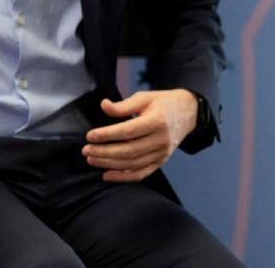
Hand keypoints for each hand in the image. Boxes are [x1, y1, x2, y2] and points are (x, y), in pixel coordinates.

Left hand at [82, 89, 198, 182]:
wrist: (188, 113)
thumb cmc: (162, 103)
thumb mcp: (144, 97)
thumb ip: (123, 105)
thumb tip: (104, 106)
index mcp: (157, 121)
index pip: (128, 131)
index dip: (107, 135)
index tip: (90, 136)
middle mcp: (161, 140)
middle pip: (129, 151)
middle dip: (104, 152)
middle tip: (86, 150)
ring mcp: (162, 153)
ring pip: (133, 164)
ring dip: (110, 164)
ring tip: (91, 159)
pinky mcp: (161, 161)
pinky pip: (142, 173)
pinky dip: (124, 177)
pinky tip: (107, 175)